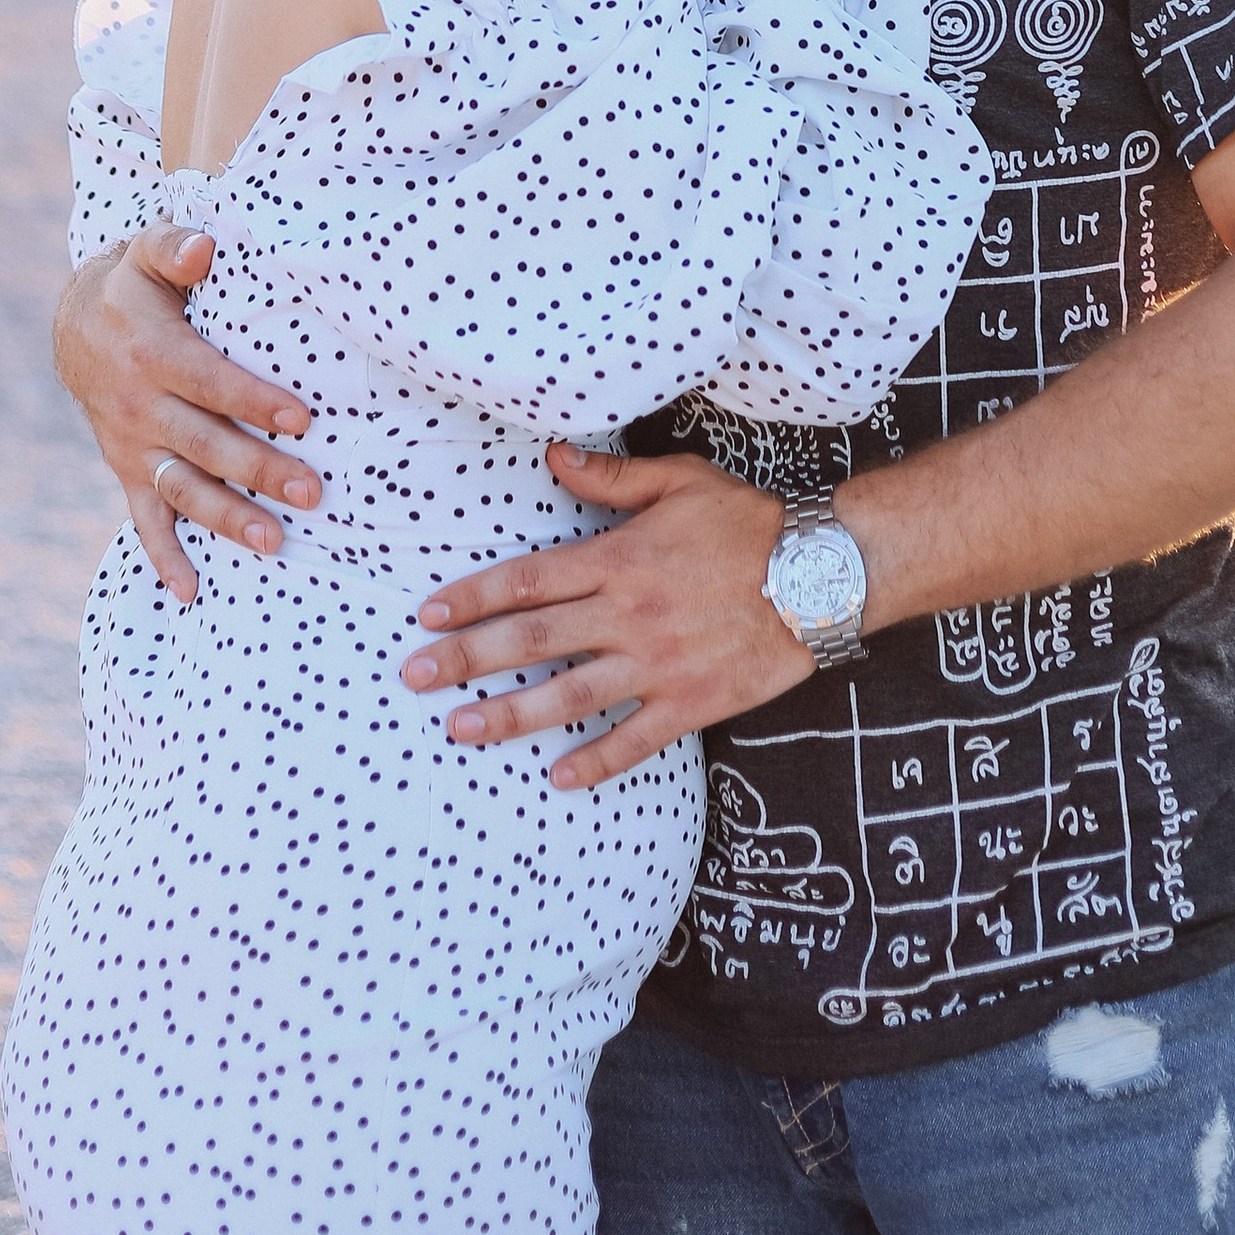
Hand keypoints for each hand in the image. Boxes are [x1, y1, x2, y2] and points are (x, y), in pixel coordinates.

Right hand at [51, 224, 320, 603]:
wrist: (76, 325)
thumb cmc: (135, 285)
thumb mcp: (147, 251)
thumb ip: (175, 246)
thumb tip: (205, 247)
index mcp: (152, 354)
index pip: (210, 383)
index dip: (254, 402)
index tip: (302, 419)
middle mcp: (139, 406)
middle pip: (205, 445)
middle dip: (259, 471)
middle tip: (313, 491)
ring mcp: (131, 445)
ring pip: (181, 489)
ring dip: (225, 519)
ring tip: (272, 541)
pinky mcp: (126, 469)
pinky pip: (144, 519)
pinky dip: (164, 557)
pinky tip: (191, 592)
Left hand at [398, 447, 813, 790]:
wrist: (821, 574)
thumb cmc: (749, 522)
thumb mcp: (680, 481)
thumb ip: (610, 477)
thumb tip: (551, 457)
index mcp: (618, 560)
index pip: (527, 580)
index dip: (473, 597)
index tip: (429, 616)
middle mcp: (627, 615)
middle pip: (530, 641)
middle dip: (465, 659)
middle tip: (414, 676)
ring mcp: (656, 664)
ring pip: (568, 695)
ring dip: (510, 715)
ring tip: (460, 729)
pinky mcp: (690, 702)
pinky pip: (633, 739)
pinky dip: (596, 761)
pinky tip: (559, 778)